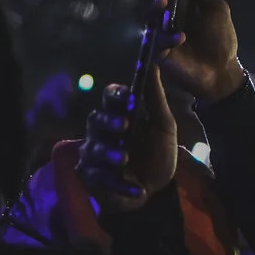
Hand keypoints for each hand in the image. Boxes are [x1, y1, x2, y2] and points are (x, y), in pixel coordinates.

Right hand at [78, 74, 177, 214]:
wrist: (156, 190)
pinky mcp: (91, 178)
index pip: (110, 97)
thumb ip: (156, 99)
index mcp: (119, 114)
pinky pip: (101, 178)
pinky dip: (120, 184)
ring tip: (123, 158)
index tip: (128, 96)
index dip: (116, 95)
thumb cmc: (156, 153)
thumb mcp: (163, 126)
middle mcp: (101, 132)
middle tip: (124, 125)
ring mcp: (93, 155)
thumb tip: (154, 64)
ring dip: (108, 153)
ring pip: (93, 149)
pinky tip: (139, 189)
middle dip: (108, 122)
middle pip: (95, 120)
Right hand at [150, 0, 244, 104]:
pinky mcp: (159, 53)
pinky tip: (181, 38)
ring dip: (155, 6)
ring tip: (164, 2)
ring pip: (149, 15)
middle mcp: (169, 14)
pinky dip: (169, 39)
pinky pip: (158, 42)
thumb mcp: (215, 8)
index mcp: (183, 1)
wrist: (221, 72)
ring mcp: (162, 33)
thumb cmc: (221, 39)